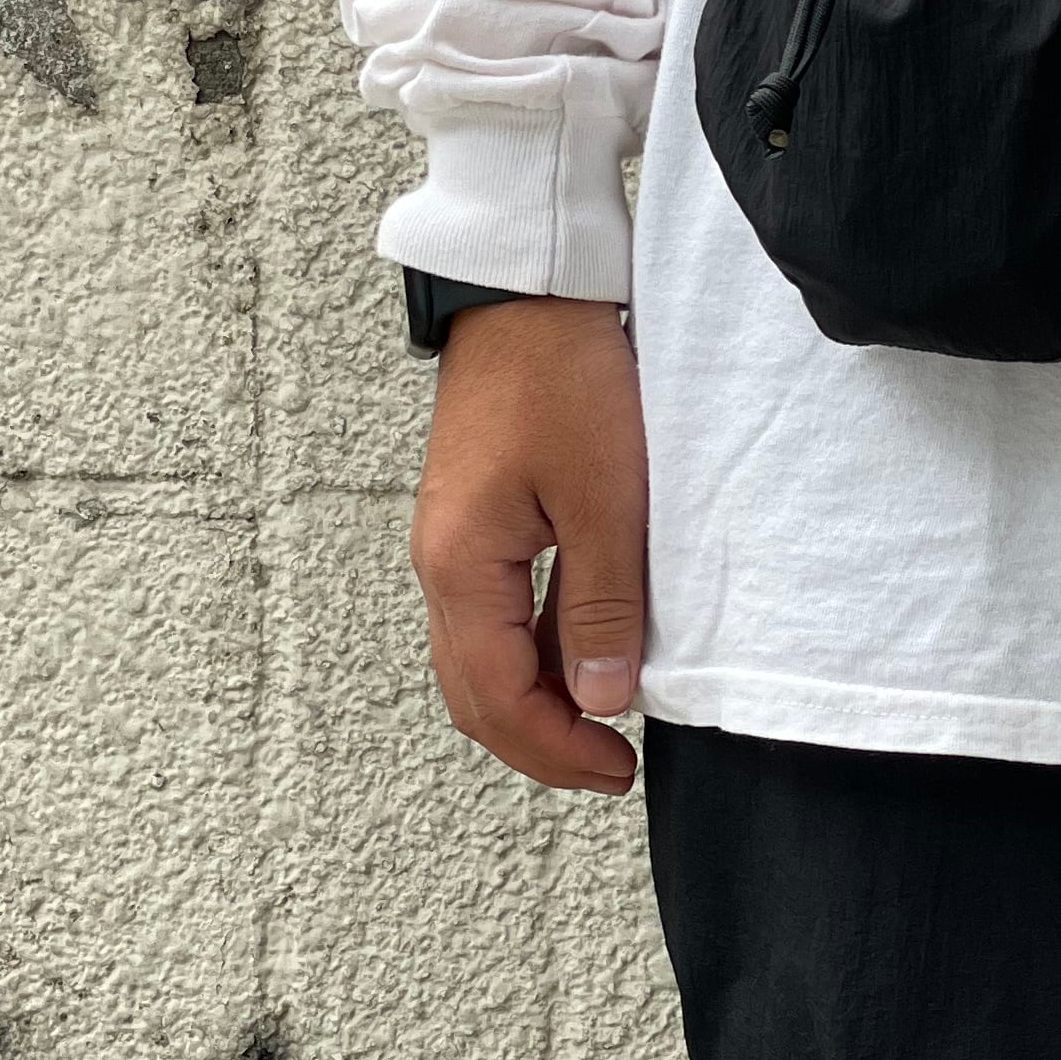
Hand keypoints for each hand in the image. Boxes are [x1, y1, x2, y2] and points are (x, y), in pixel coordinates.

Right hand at [408, 298, 649, 795]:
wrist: (528, 290)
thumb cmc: (566, 379)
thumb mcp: (606, 498)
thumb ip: (603, 604)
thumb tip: (604, 701)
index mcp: (462, 567)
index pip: (498, 699)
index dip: (557, 747)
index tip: (618, 769)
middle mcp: (442, 565)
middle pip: (473, 694)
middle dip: (539, 742)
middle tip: (610, 767)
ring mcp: (454, 543)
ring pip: (480, 658)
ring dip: (536, 700)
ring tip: (605, 719)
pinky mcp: (476, 519)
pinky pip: (495, 614)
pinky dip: (536, 650)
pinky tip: (588, 650)